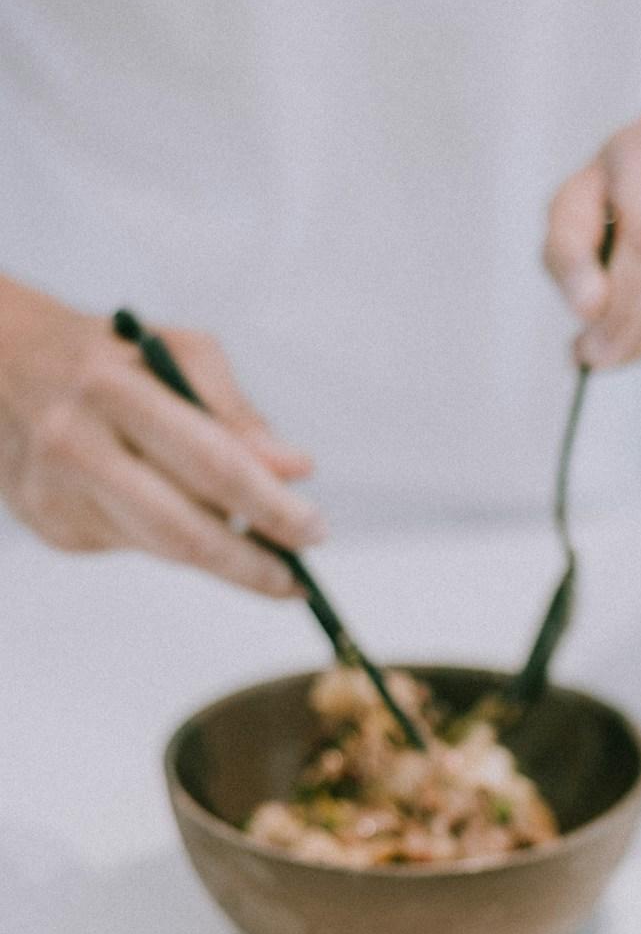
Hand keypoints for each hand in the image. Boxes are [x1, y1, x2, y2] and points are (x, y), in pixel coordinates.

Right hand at [0, 279, 323, 595]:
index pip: (211, 464)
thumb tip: (296, 469)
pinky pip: (134, 545)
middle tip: (299, 578)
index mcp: (114, 390)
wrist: (0, 363)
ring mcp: (53, 491)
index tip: (315, 531)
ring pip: (161, 547)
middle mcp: (74, 443)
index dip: (269, 507)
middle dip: (251, 562)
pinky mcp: (46, 523)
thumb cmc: (116, 359)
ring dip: (221, 556)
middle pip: (181, 529)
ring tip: (262, 550)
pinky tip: (177, 509)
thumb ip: (239, 414)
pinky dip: (173, 538)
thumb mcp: (181, 355)